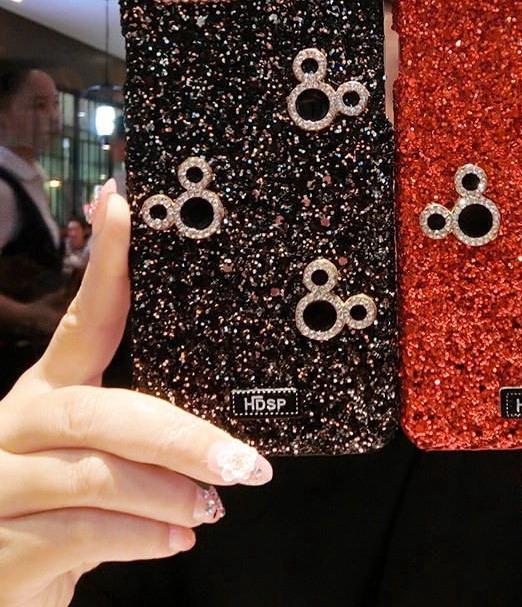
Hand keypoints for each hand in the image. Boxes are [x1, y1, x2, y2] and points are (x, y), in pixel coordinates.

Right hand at [0, 182, 272, 606]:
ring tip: (213, 504)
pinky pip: (82, 532)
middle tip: (243, 460)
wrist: (4, 584)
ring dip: (167, 492)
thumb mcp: (97, 457)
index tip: (124, 206)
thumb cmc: (60, 513)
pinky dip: (141, 536)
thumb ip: (138, 438)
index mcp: (46, 393)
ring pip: (94, 475)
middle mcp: (14, 427)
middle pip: (99, 411)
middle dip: (179, 436)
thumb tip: (224, 437)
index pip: (81, 321)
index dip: (105, 265)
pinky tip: (176, 539)